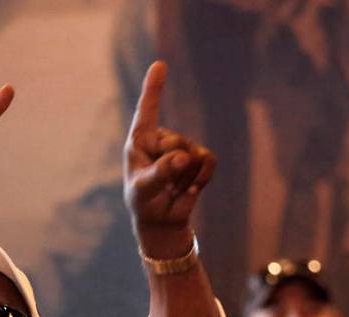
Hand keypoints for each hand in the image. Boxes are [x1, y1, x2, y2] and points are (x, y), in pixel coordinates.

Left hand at [123, 61, 215, 253]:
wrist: (161, 218)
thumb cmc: (144, 200)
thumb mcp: (144, 190)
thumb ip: (159, 173)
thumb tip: (183, 156)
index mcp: (139, 140)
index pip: (147, 111)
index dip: (154, 88)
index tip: (159, 65)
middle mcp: (161, 138)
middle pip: (176, 143)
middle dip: (172, 169)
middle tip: (162, 187)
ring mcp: (183, 146)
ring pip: (194, 155)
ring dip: (185, 179)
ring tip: (173, 189)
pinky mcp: (200, 158)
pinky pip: (208, 161)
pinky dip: (202, 179)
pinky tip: (191, 188)